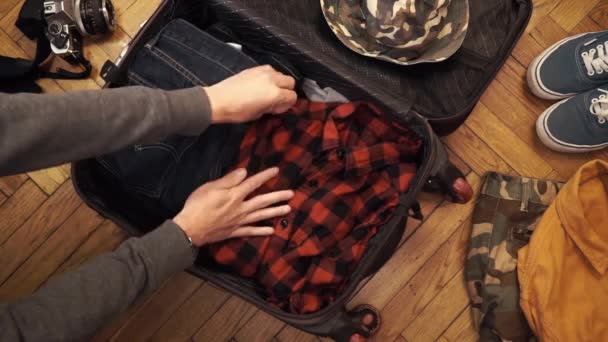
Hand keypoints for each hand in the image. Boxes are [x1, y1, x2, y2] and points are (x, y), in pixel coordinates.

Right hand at [173, 167, 293, 245]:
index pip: (253, 183)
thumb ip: (229, 180)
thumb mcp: (210, 188)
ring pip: (261, 216)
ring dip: (275, 212)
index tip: (276, 171)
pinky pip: (251, 231)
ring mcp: (239, 221)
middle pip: (263, 201)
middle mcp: (240, 208)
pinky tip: (272, 231)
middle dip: (278, 196)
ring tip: (288, 209)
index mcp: (235, 195)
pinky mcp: (234, 232)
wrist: (190, 229)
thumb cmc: (197, 205)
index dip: (265, 176)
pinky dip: (262, 231)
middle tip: (291, 194)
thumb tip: (244, 172)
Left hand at [204, 65, 296, 123]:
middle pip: (290, 81)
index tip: (278, 109)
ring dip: (279, 82)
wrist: (218, 100)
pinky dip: (270, 77)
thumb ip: (272, 107)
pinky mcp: (254, 69)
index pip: (292, 96)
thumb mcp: (258, 114)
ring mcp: (262, 72)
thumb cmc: (237, 111)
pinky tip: (261, 85)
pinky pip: (269, 70)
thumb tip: (277, 104)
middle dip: (287, 91)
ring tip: (268, 91)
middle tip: (277, 99)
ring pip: (281, 74)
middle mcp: (271, 80)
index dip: (287, 104)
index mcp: (274, 93)